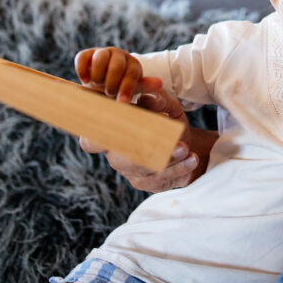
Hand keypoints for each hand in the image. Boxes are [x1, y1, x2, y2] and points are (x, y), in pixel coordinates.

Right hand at [75, 47, 142, 102]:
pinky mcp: (87, 54)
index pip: (132, 73)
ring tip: (97, 85)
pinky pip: (82, 57)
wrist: (101, 87)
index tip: (122, 102)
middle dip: (111, 84)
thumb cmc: (120, 89)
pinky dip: (82, 70)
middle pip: (116, 66)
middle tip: (109, 93)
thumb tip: (159, 84)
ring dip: (98, 77)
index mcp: (133, 64)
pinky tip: (85, 81)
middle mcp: (119, 55)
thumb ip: (145, 87)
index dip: (126, 88)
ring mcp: (102, 53)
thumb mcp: (134, 89)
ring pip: (99, 59)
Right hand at [78, 80, 215, 191]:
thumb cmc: (166, 119)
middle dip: (148, 150)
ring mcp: (130, 172)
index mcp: (112, 133)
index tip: (110, 131)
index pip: (91, 142)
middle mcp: (116, 155)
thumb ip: (158, 100)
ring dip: (168, 161)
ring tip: (185, 149)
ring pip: (146, 170)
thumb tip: (150, 98)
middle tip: (172, 142)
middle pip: (124, 158)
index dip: (93, 140)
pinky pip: (160, 180)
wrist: (183, 141)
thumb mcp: (165, 106)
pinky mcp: (146, 183)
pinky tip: (191, 159)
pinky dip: (179, 169)